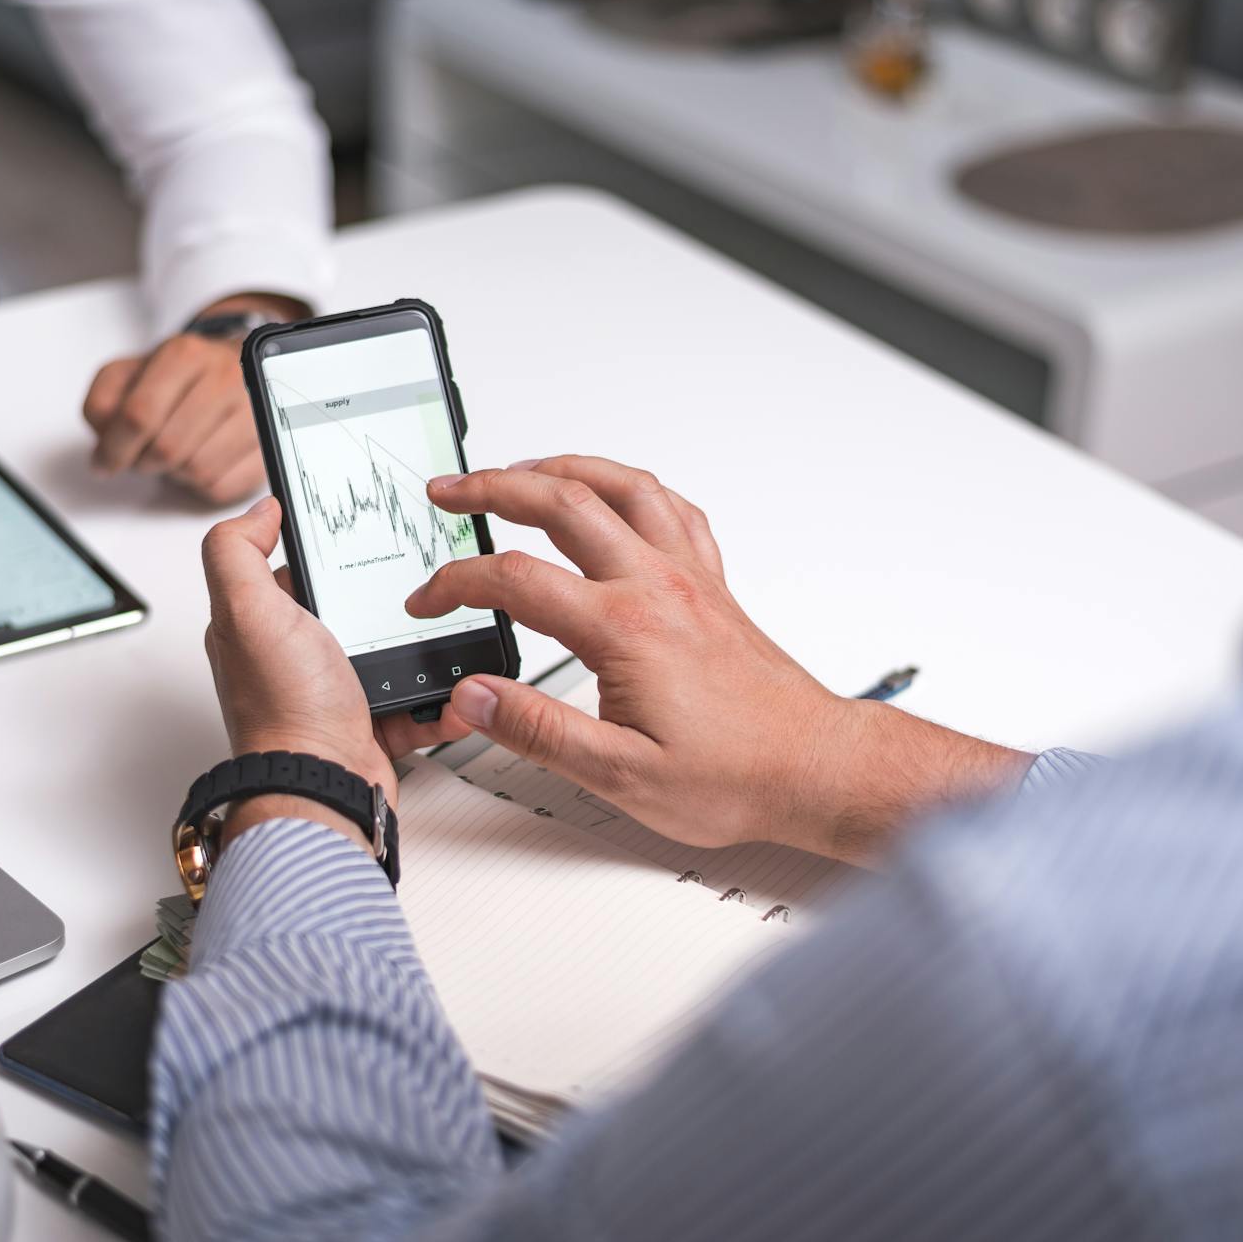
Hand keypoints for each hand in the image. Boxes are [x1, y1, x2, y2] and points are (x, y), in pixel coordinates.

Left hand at [82, 295, 303, 501]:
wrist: (238, 367)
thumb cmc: (181, 376)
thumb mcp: (130, 372)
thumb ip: (103, 402)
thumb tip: (103, 447)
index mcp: (185, 355)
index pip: (138, 415)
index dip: (114, 449)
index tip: (104, 463)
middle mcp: (225, 378)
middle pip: (167, 448)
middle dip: (144, 463)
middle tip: (140, 457)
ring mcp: (254, 413)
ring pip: (197, 471)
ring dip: (175, 474)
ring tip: (174, 455)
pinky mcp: (269, 445)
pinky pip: (223, 487)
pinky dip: (201, 486)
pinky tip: (199, 462)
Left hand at [202, 497, 470, 846]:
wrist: (324, 787)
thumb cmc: (286, 709)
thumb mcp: (247, 611)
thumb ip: (237, 551)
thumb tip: (259, 511)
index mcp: (260, 625)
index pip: (291, 567)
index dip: (322, 546)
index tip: (357, 529)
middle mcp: (293, 659)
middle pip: (348, 604)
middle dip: (383, 591)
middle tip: (418, 572)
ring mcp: (334, 692)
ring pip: (388, 649)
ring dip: (420, 641)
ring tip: (447, 619)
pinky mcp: (371, 723)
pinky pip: (414, 701)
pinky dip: (438, 695)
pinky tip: (454, 681)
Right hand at [407, 457, 1031, 866]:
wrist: (813, 766)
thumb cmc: (735, 774)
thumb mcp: (621, 776)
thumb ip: (538, 731)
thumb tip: (473, 698)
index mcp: (624, 629)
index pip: (517, 580)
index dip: (456, 584)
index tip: (428, 601)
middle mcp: (657, 587)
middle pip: (564, 501)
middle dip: (494, 487)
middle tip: (449, 492)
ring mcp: (689, 578)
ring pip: (621, 486)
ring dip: (561, 467)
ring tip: (518, 471)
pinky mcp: (712, 585)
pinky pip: (671, 508)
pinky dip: (630, 486)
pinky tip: (613, 493)